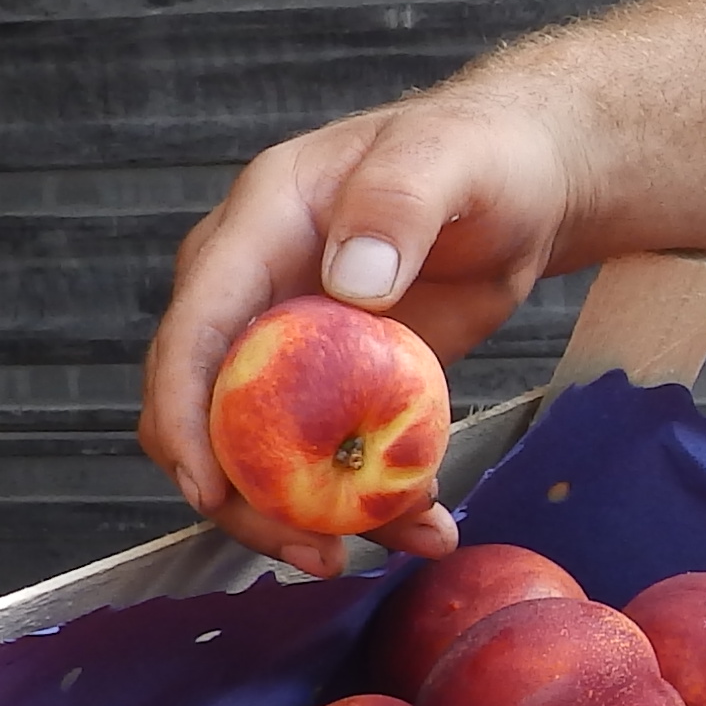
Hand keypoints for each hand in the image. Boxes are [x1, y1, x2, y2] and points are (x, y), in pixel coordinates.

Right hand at [138, 88, 581, 576]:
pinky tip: (426, 525)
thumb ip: (398, 203)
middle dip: (244, 498)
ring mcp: (290, 348)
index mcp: (255, 231)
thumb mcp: (446, 161)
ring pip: (264, 453)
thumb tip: (349, 280)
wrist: (522, 184)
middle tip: (316, 552)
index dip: (183, 415)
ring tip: (402, 541)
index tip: (207, 489)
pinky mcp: (336, 388)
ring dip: (313, 515)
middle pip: (209, 414)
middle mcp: (254, 295)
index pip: (192, 331)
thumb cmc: (476, 152)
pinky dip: (372, 503)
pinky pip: (329, 458)